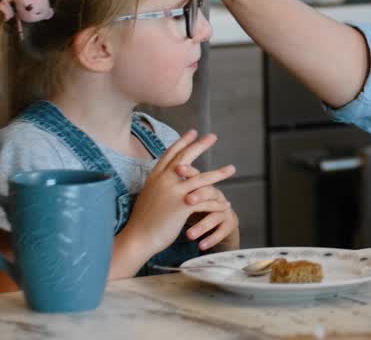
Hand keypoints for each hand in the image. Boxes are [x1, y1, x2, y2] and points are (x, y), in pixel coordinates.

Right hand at [121, 130, 235, 258]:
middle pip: (186, 158)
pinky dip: (217, 203)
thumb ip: (160, 184)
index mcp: (155, 177)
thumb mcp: (149, 194)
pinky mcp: (183, 206)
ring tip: (232, 169)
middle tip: (213, 136)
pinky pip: (205, 201)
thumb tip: (168, 177)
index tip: (193, 132)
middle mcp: (165, 181)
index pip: (171, 154)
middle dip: (201, 146)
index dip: (183, 142)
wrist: (138, 238)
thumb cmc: (143, 220)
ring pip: (202, 179)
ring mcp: (174, 192)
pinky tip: (226, 204)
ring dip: (219, 174)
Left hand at [175, 163, 240, 251]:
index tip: (178, 169)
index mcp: (204, 186)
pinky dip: (211, 239)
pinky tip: (201, 246)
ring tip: (189, 235)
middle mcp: (216, 195)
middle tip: (187, 201)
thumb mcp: (184, 198)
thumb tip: (157, 171)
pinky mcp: (228, 224)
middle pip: (210, 192)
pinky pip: (221, 231)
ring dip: (202, 225)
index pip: (196, 176)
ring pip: (215, 215)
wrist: (214, 225)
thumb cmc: (194, 209)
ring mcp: (224, 210)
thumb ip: (176, 186)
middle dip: (199, 195)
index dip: (189, 171)